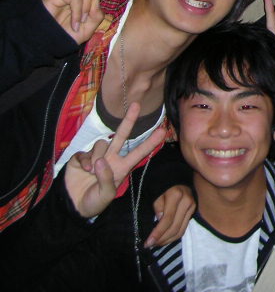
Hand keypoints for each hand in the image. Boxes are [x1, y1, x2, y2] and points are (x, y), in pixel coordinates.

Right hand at [63, 102, 166, 218]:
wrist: (74, 206)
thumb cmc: (94, 202)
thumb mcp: (105, 195)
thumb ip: (106, 179)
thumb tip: (101, 161)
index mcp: (121, 167)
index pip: (138, 152)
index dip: (150, 142)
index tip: (162, 131)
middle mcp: (111, 158)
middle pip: (122, 135)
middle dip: (129, 120)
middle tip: (136, 105)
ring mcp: (96, 156)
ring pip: (101, 143)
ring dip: (98, 155)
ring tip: (92, 172)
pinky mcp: (81, 158)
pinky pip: (85, 152)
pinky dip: (85, 160)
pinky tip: (84, 170)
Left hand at [145, 185, 194, 247]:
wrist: (176, 178)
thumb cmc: (163, 186)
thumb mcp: (156, 193)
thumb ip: (157, 206)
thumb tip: (160, 220)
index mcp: (176, 195)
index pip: (167, 220)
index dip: (157, 233)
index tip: (147, 243)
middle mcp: (187, 201)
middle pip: (174, 227)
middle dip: (161, 239)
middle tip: (150, 245)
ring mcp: (192, 207)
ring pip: (180, 230)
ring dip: (167, 240)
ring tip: (156, 244)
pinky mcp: (193, 211)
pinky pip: (184, 228)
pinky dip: (174, 236)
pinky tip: (165, 239)